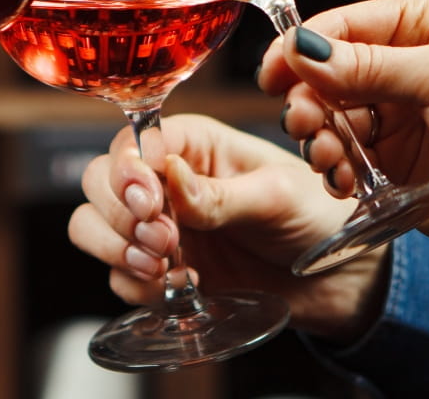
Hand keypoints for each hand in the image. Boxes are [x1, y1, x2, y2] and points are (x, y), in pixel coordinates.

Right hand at [68, 114, 386, 341]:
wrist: (337, 279)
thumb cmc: (315, 217)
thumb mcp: (275, 196)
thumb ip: (218, 194)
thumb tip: (168, 175)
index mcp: (194, 142)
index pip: (132, 143)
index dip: (129, 172)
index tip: (150, 202)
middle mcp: (167, 179)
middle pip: (98, 182)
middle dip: (120, 214)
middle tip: (165, 240)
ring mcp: (159, 225)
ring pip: (92, 226)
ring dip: (115, 247)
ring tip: (163, 265)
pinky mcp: (159, 268)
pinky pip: (118, 275)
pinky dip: (136, 284)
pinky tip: (178, 285)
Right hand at [259, 0, 428, 267]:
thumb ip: (370, 65)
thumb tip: (303, 49)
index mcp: (424, 25)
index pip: (345, 25)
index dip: (304, 46)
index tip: (272, 72)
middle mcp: (404, 67)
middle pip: (326, 73)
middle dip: (307, 98)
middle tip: (301, 121)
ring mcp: (396, 117)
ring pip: (327, 118)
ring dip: (318, 137)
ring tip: (329, 158)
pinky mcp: (391, 165)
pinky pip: (342, 159)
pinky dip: (333, 169)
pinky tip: (344, 181)